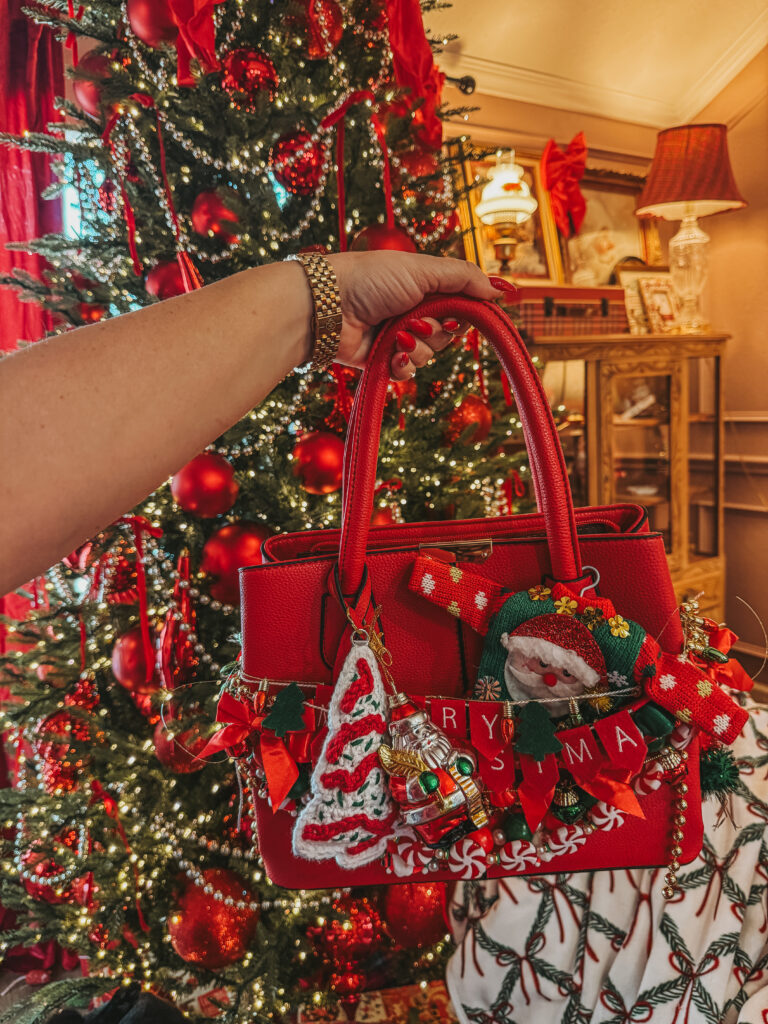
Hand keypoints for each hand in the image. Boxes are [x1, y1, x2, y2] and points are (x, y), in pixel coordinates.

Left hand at [326, 251, 516, 379]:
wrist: (327, 306)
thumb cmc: (370, 278)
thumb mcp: (424, 270)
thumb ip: (465, 278)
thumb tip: (502, 289)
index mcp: (424, 287)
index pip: (462, 306)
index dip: (466, 313)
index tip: (463, 315)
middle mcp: (414, 311)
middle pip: (449, 334)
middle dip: (438, 330)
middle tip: (419, 320)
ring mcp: (399, 337)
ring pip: (430, 356)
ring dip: (418, 347)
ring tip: (398, 335)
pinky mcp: (384, 361)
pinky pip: (409, 373)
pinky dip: (403, 365)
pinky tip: (391, 354)